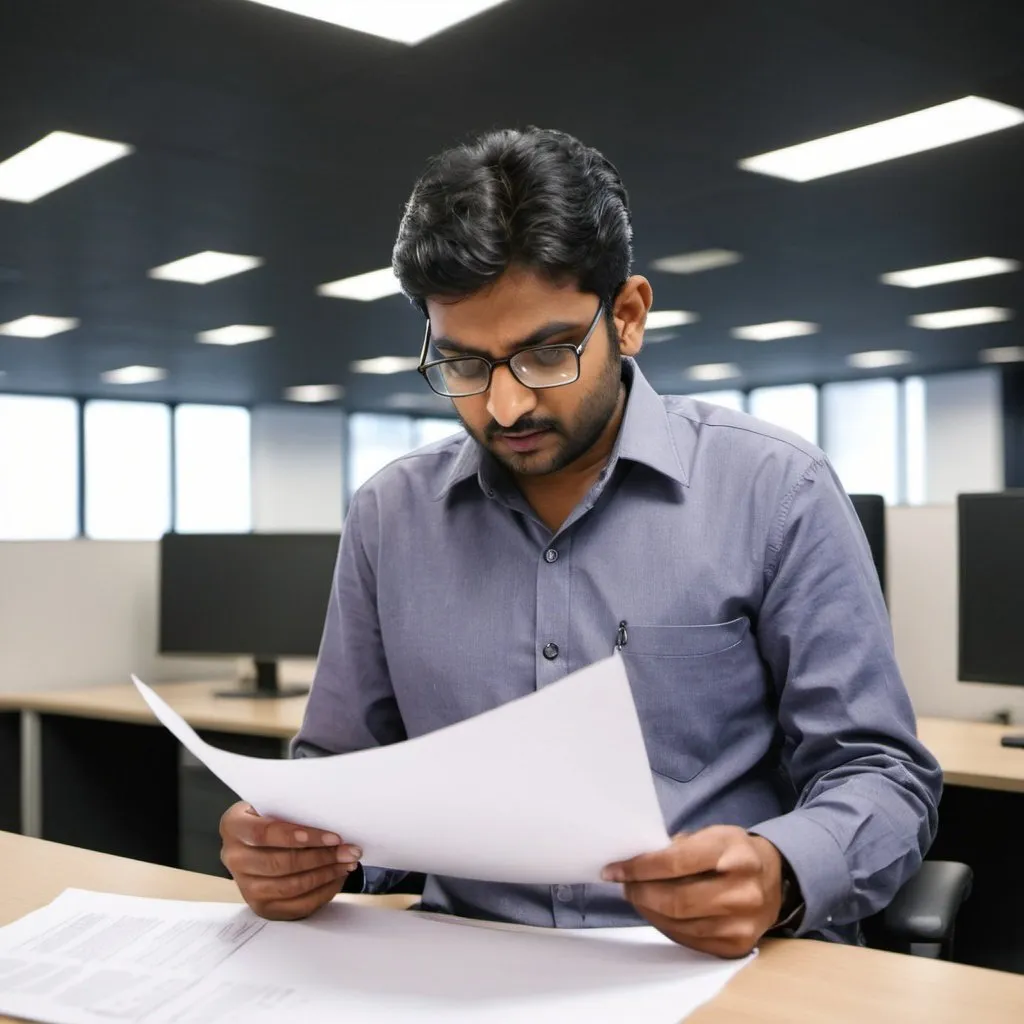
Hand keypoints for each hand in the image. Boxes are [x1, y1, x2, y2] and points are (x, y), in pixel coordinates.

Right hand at [219, 801, 361, 920]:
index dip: (299, 836)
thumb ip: (292, 812)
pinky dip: (320, 894)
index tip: (333, 837)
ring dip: (325, 876)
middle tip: (349, 851)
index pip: (265, 834)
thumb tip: (332, 820)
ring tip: (347, 864)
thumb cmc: (269, 817)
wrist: (250, 842)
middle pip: (281, 864)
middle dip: (322, 858)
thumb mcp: (272, 806)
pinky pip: (295, 906)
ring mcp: (246, 887)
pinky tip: (336, 880)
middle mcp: (234, 859)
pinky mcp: (260, 906)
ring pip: (290, 887)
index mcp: (234, 827)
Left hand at [602, 825, 785, 957]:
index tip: (613, 870)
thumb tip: (636, 862)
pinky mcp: (738, 945)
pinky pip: (690, 941)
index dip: (638, 868)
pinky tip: (656, 913)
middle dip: (640, 893)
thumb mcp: (711, 834)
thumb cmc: (733, 852)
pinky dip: (666, 927)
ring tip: (637, 897)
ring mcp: (743, 922)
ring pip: (680, 924)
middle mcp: (743, 890)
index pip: (675, 862)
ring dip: (649, 911)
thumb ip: (677, 847)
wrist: (775, 879)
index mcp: (733, 853)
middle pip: (676, 900)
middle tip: (624, 885)